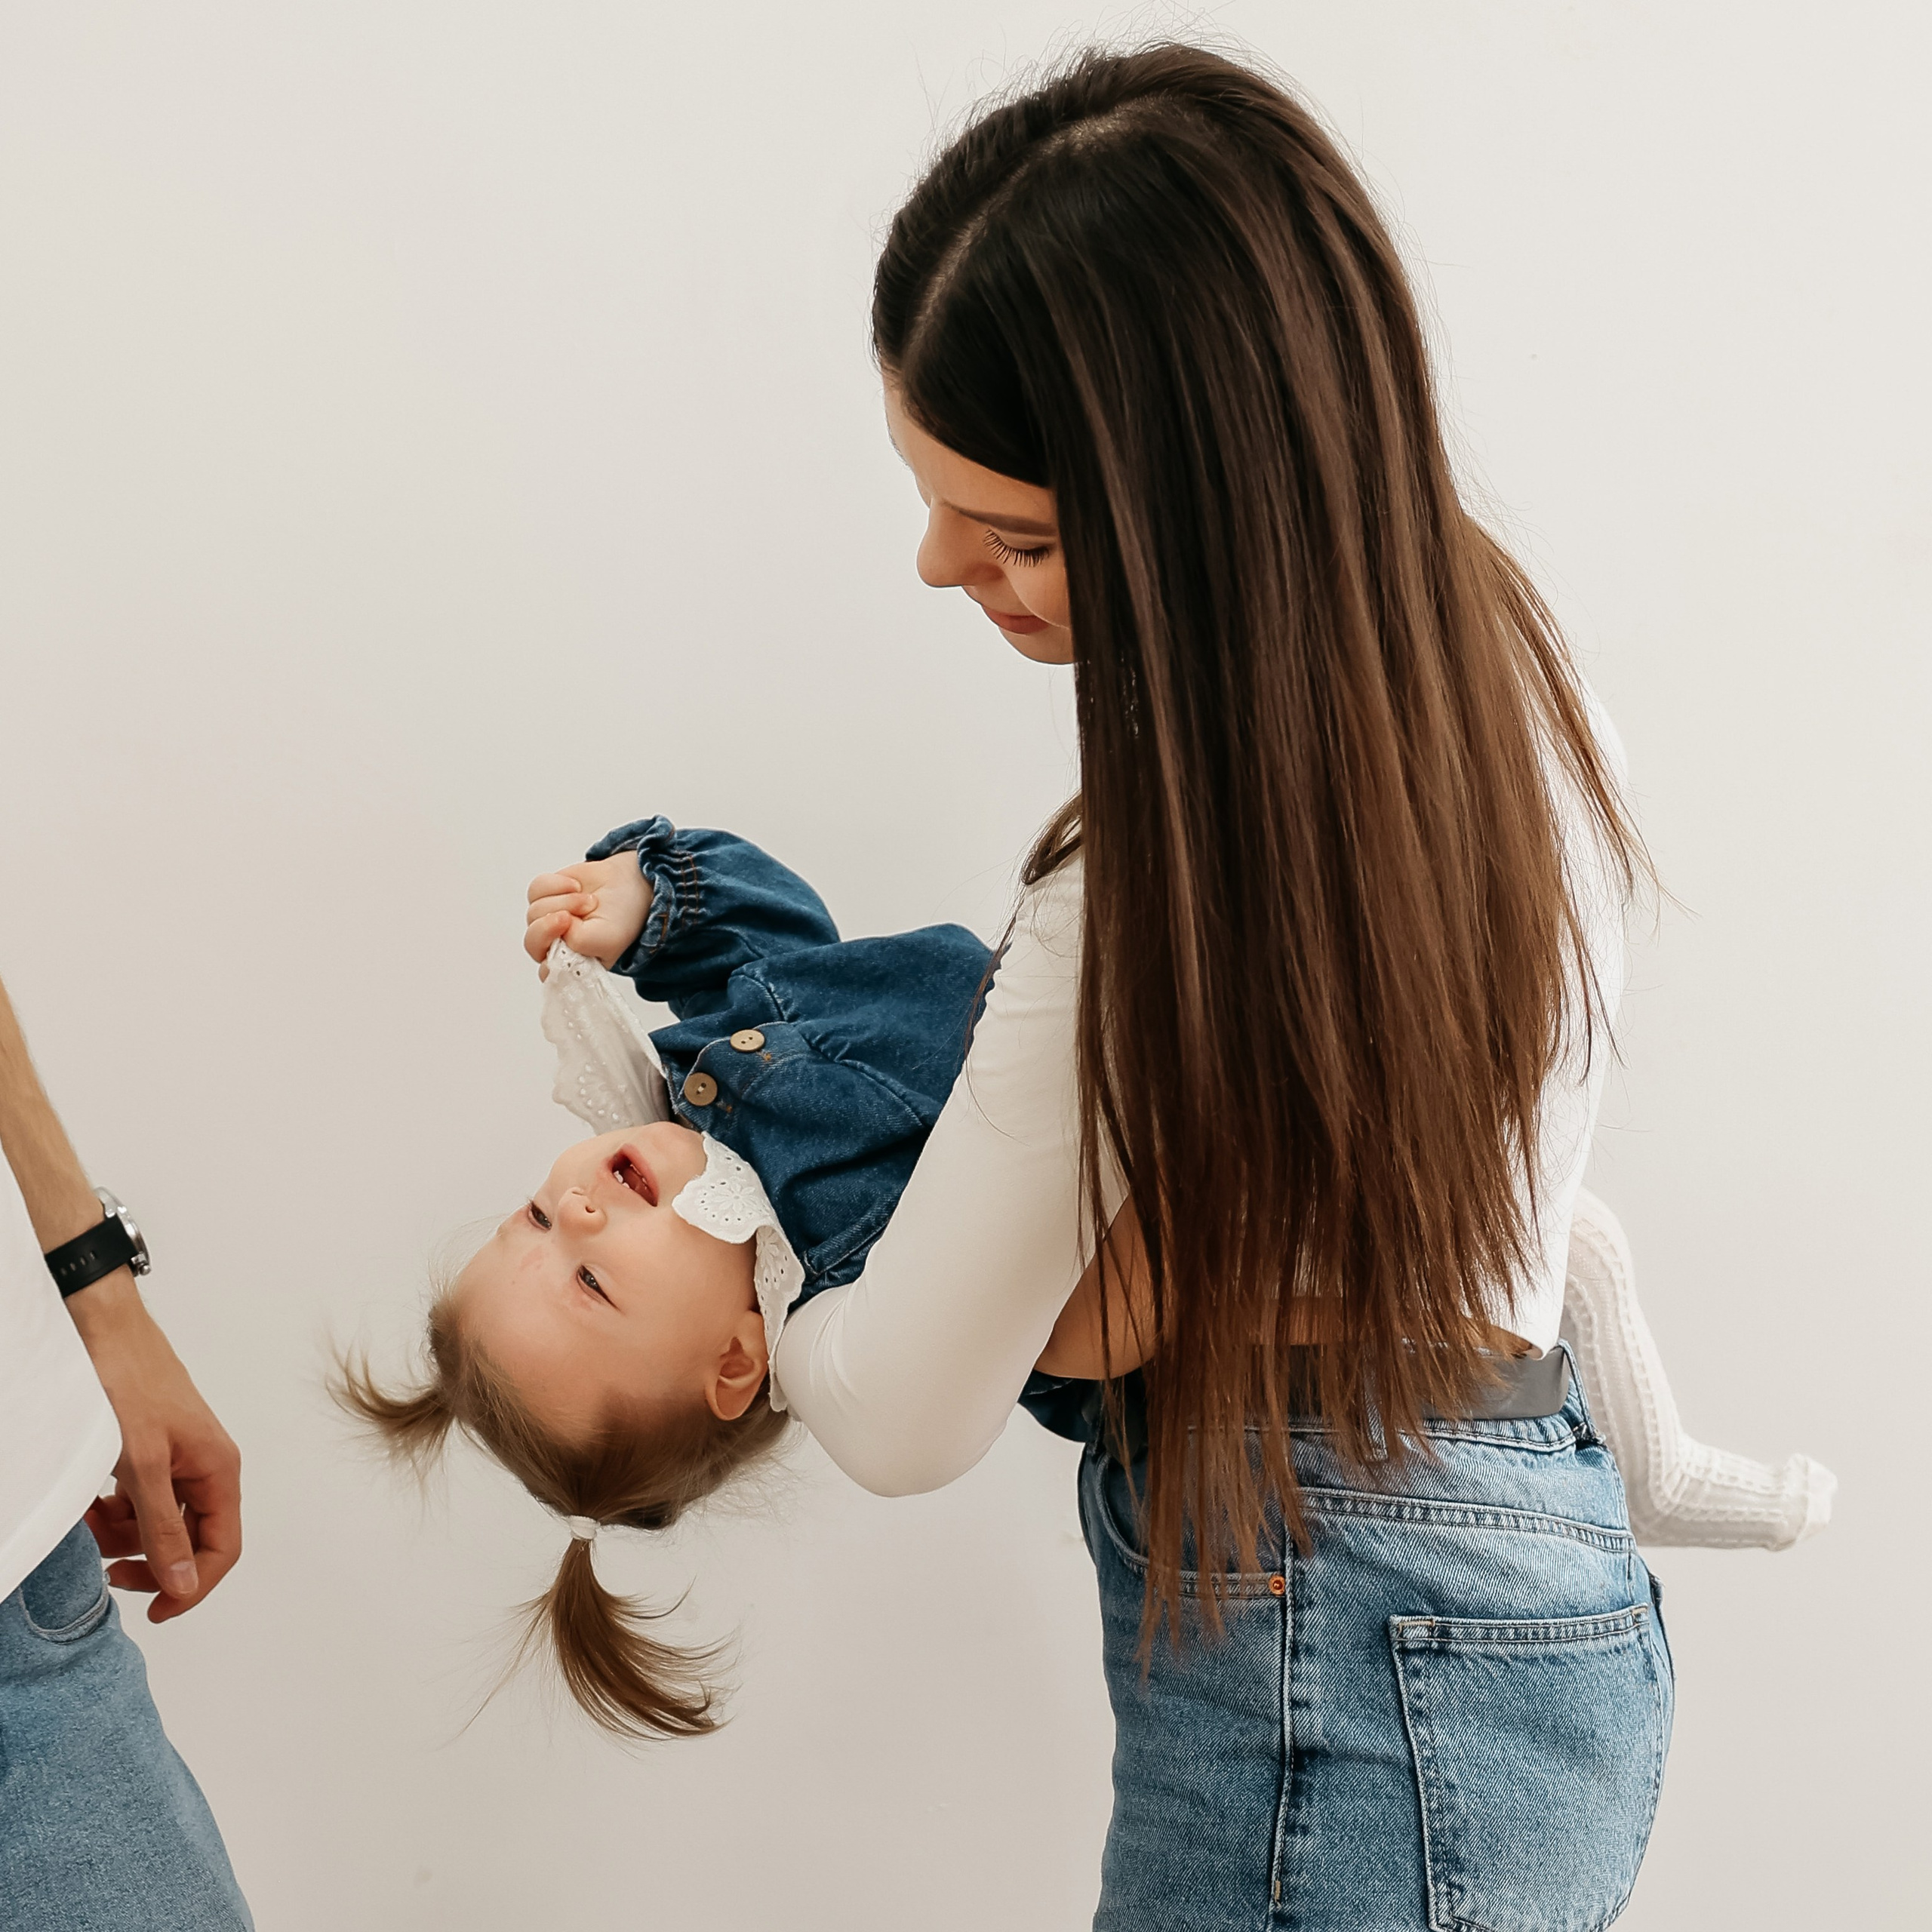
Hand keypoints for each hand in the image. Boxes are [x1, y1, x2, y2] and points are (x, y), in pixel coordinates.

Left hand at [68, 1271, 241, 1622]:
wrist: (103, 1331)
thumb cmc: (129, 1384)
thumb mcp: (143, 1465)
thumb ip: (163, 1527)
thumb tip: (183, 1583)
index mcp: (219, 1470)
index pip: (222, 1548)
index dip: (191, 1586)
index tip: (154, 1611)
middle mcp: (206, 1468)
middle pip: (191, 1540)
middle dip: (150, 1560)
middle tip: (108, 1574)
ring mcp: (180, 1459)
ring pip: (160, 1522)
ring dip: (122, 1534)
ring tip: (85, 1523)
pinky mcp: (154, 1451)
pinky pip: (142, 1500)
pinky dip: (114, 1511)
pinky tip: (89, 1502)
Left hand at [525, 855, 653, 977]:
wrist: (628, 884)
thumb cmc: (622, 916)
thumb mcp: (608, 940)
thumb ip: (578, 943)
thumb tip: (556, 928)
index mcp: (571, 964)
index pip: (546, 971)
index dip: (551, 956)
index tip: (570, 939)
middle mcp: (556, 944)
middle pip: (532, 940)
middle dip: (552, 924)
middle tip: (572, 916)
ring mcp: (548, 919)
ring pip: (535, 912)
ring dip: (565, 901)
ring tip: (588, 901)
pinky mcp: (545, 895)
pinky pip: (537, 890)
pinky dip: (557, 884)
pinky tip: (576, 887)